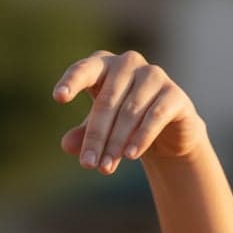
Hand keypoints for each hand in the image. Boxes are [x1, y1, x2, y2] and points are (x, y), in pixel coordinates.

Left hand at [52, 50, 206, 173]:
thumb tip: (66, 144)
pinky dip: (142, 137)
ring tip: (106, 168)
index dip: (72, 82)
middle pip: (107, 101)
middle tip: (88, 165)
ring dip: (116, 143)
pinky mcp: (173, 94)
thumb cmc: (123, 125)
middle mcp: (128, 63)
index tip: (58, 97)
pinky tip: (131, 155)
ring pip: (130, 111)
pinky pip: (154, 115)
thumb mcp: (100, 131)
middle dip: (96, 137)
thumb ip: (83, 135)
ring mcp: (153, 75)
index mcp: (104, 66)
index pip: (84, 70)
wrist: (166, 134)